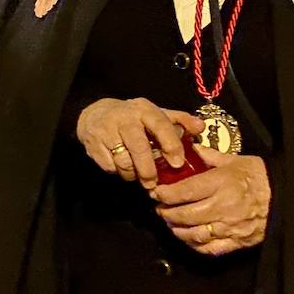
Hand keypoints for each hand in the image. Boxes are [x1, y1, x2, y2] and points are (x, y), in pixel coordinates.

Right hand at [76, 98, 204, 189]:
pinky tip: (122, 166)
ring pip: (123, 161)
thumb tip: (200, 128)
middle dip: (148, 169)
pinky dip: (118, 171)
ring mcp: (107, 131)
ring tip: (138, 174)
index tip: (177, 163)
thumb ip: (180, 121)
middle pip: (139, 147)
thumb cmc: (133, 118)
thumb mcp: (155, 114)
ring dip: (133, 173)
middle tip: (154, 183)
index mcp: (144, 110)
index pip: (160, 125)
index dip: (171, 145)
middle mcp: (124, 119)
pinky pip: (110, 166)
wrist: (94, 114)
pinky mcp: (94, 145)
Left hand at [152, 149, 270, 255]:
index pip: (184, 191)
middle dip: (167, 212)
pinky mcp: (238, 241)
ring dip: (177, 230)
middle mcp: (223, 206)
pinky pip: (210, 248)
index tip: (157, 192)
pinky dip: (195, 244)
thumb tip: (190, 149)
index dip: (165, 194)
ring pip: (194, 234)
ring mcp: (230, 226)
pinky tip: (188, 237)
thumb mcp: (234, 160)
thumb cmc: (259, 177)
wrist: (285, 196)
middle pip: (185, 215)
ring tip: (171, 222)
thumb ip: (208, 156)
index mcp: (220, 183)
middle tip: (160, 208)